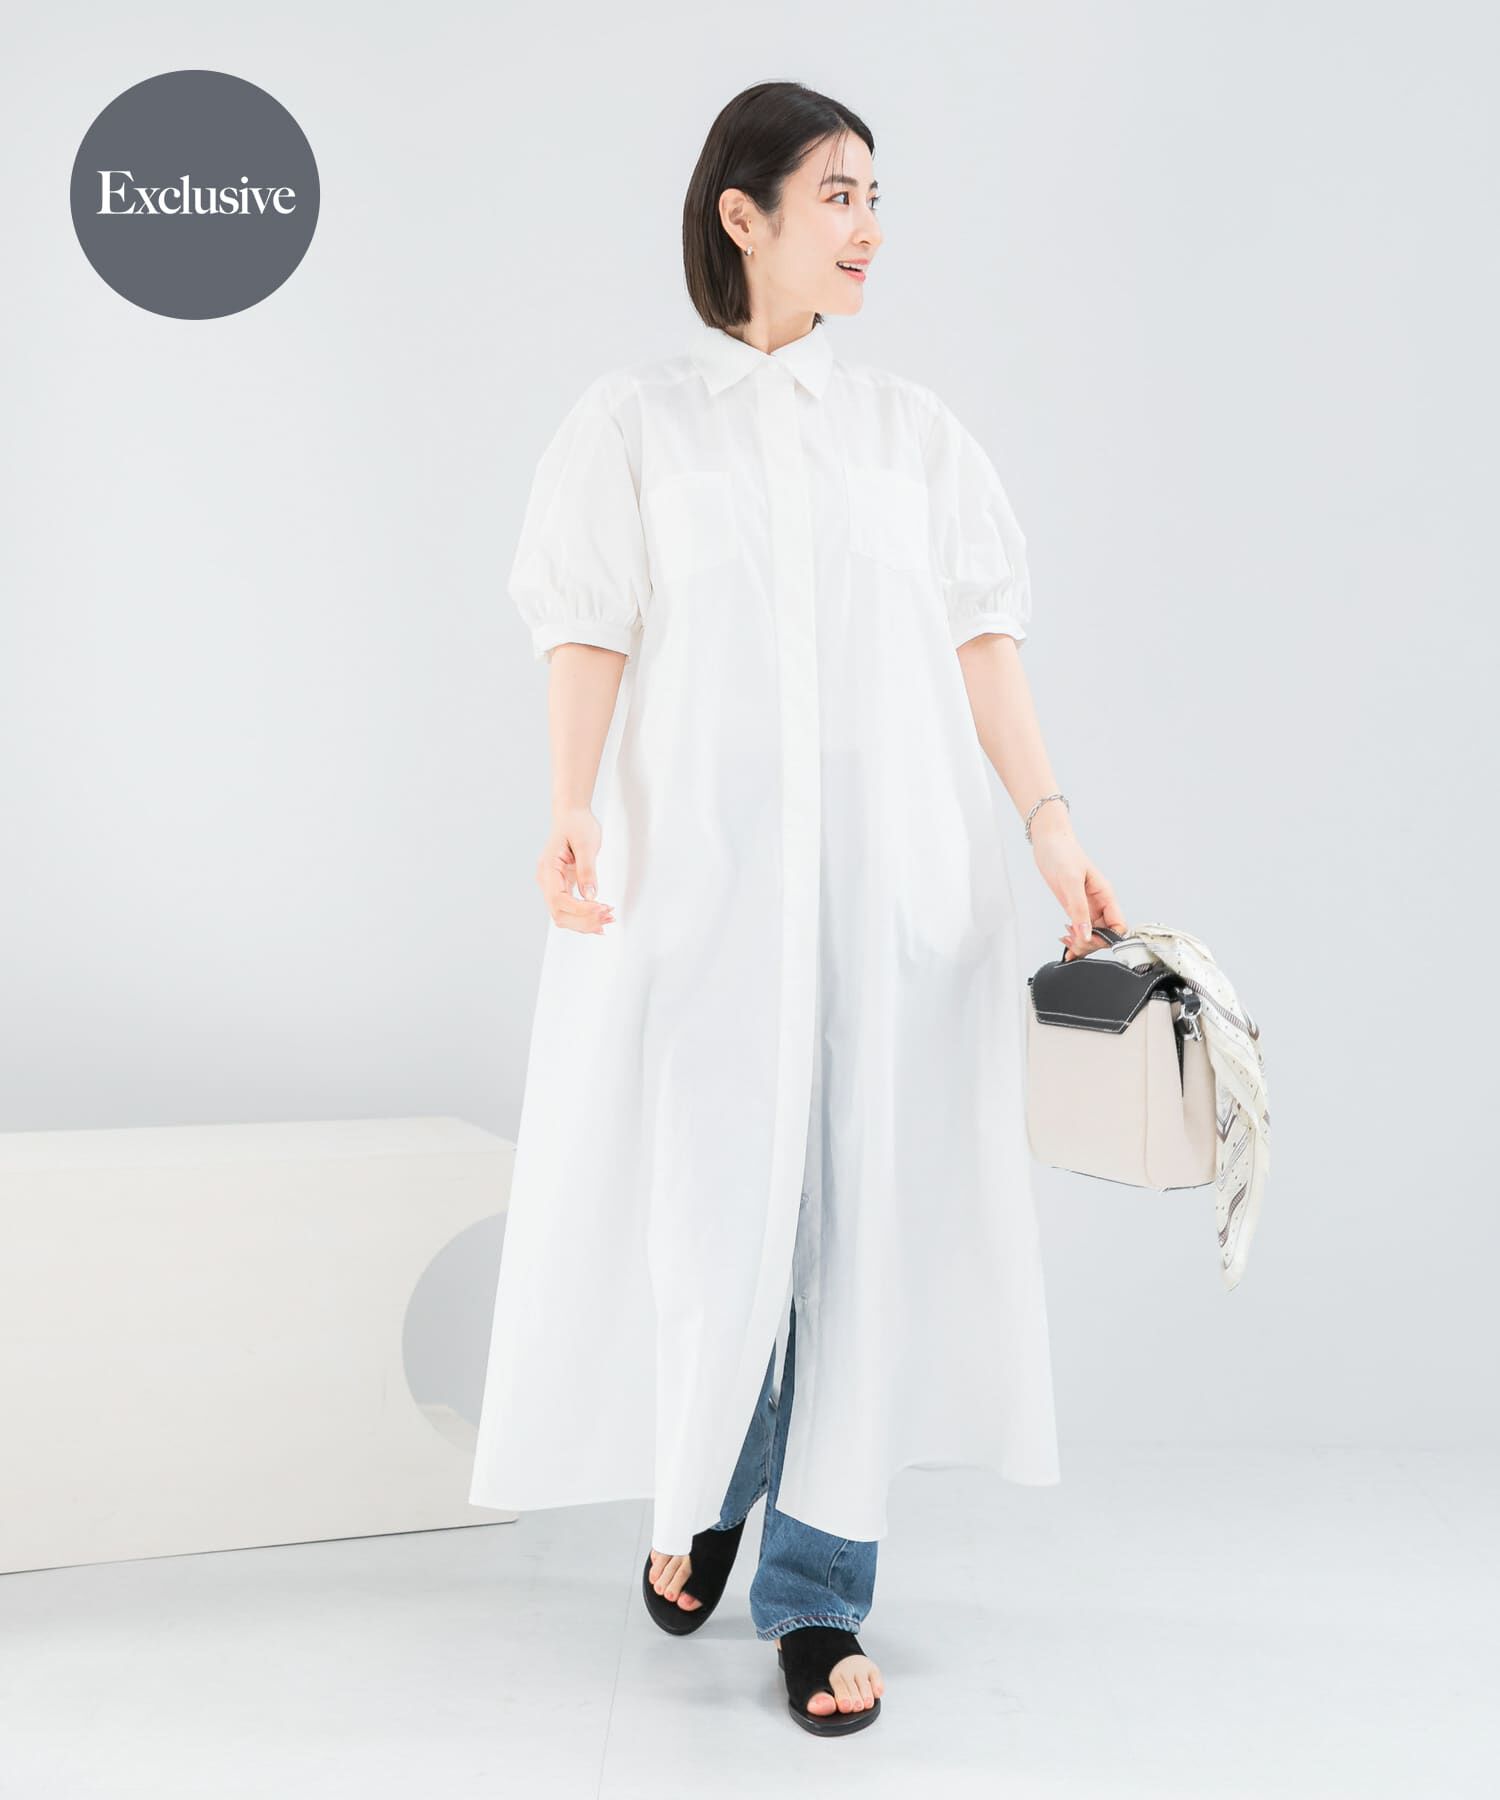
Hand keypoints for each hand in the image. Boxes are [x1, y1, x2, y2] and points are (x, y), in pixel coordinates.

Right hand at [537, 807, 614, 933]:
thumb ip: (587, 870)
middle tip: (609, 918)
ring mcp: (552, 885)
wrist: (572, 815)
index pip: (559, 899)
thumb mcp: (586, 845)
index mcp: (548, 868)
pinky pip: (570, 909)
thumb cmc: (577, 824)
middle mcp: (546, 880)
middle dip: (583, 921)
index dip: (580, 909)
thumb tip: (590, 896)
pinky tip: (601, 918)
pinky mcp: (562, 887)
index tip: (602, 907)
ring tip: (608, 919)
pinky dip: (584, 917)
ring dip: (585, 923)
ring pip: (564, 915)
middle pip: (559, 913)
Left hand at [1028, 810, 1127, 960]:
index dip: (1107, 938)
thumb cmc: (1063, 854)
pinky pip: (1080, 929)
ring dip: (1081, 943)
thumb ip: (1079, 909)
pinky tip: (1065, 942)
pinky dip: (1074, 939)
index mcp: (1106, 896)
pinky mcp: (1074, 907)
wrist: (1049, 842)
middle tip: (1072, 940)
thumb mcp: (1071, 881)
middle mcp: (1099, 903)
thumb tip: (1086, 935)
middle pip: (1106, 934)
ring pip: (1092, 934)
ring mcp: (1087, 906)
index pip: (1119, 926)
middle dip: (1091, 942)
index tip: (1089, 939)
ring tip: (1065, 938)